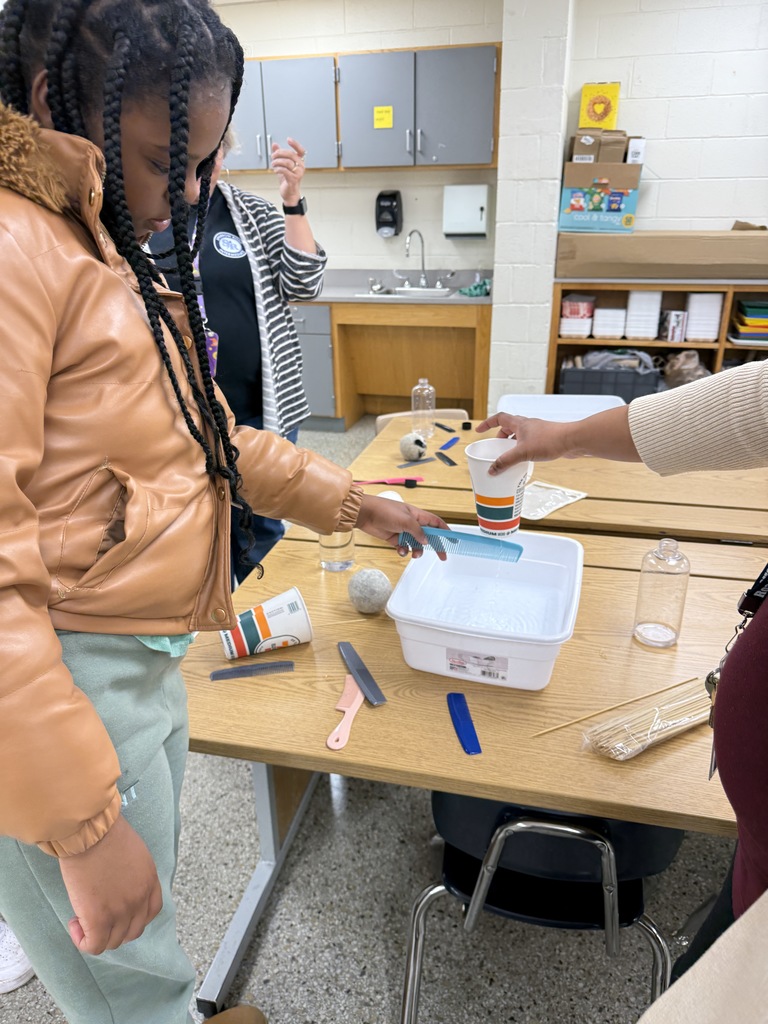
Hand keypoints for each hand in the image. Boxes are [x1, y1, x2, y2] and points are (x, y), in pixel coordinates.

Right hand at [59, 815, 162, 954]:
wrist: (91, 832)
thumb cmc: (107, 834)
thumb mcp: (135, 853)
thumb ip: (135, 874)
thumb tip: (121, 885)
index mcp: (150, 881)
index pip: (151, 912)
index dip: (133, 916)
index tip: (117, 910)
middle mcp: (140, 899)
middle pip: (132, 932)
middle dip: (115, 928)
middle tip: (97, 914)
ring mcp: (121, 911)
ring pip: (113, 942)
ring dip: (97, 933)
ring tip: (82, 915)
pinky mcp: (99, 919)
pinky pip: (94, 946)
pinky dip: (83, 940)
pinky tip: (75, 922)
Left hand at [271, 137, 305, 205]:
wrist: (289, 194)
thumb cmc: (287, 180)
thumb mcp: (282, 165)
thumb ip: (279, 154)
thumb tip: (274, 144)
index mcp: (300, 162)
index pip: (300, 150)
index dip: (295, 144)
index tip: (288, 139)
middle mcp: (301, 167)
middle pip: (290, 154)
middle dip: (279, 153)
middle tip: (273, 156)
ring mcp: (298, 173)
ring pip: (286, 162)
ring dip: (277, 162)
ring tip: (273, 164)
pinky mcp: (294, 179)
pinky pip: (284, 170)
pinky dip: (278, 169)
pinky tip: (275, 170)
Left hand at [355, 495, 447, 556]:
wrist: (365, 514)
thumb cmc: (384, 510)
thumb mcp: (405, 520)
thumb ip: (418, 531)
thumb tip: (426, 540)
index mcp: (417, 515)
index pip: (436, 523)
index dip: (446, 530)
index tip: (453, 540)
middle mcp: (412, 523)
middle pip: (428, 536)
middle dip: (436, 546)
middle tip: (442, 556)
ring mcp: (403, 531)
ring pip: (416, 544)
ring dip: (417, 550)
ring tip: (414, 553)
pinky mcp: (394, 538)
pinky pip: (404, 547)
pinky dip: (404, 551)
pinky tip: (400, 550)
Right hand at [475, 413, 573, 474]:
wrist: (573, 440)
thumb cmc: (550, 440)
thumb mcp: (523, 453)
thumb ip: (506, 461)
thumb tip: (492, 469)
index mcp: (519, 423)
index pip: (499, 418)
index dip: (487, 423)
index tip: (479, 430)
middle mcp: (527, 425)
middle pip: (509, 427)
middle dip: (500, 437)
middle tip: (496, 448)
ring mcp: (537, 432)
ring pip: (520, 436)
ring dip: (512, 444)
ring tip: (509, 456)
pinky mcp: (545, 439)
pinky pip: (529, 443)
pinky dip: (523, 449)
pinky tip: (525, 460)